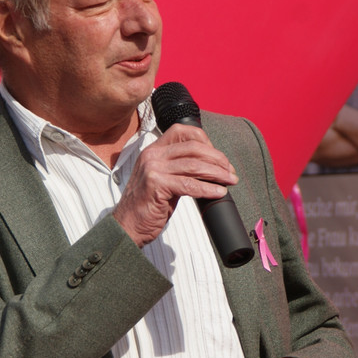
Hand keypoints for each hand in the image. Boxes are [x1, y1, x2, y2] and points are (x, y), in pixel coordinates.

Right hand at [113, 124, 237, 246]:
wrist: (127, 226)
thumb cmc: (148, 206)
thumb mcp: (163, 180)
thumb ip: (180, 169)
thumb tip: (211, 167)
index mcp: (153, 150)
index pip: (182, 131)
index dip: (204, 140)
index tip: (217, 156)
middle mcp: (152, 155)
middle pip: (193, 147)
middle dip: (217, 158)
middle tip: (229, 171)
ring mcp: (153, 169)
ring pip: (194, 165)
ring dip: (217, 173)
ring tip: (230, 181)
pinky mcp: (156, 185)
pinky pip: (190, 185)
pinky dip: (208, 189)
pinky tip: (219, 192)